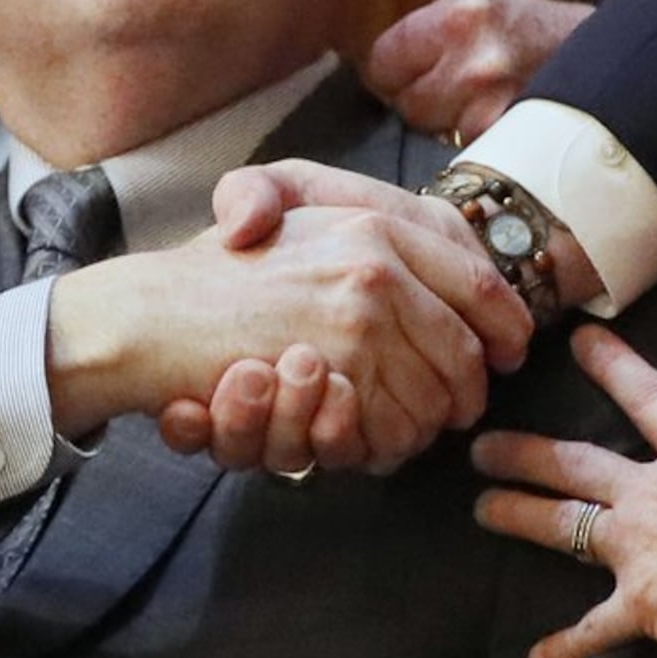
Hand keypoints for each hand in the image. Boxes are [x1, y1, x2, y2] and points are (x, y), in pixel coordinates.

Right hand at [56, 188, 527, 474]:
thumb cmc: (218, 272)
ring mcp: (359, 318)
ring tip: (386, 428)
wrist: (151, 314)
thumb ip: (367, 227)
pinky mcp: (336, 369)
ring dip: (417, 428)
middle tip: (442, 414)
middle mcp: (376, 264)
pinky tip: (353, 436)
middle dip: (461, 396)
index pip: (480, 284)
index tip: (505, 358)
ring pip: (434, 401)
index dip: (505, 330)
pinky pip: (393, 428)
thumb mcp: (288, 210)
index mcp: (375, 223)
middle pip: (466, 356)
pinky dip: (381, 447)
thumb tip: (457, 243)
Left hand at [363, 0, 591, 140]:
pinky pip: (463, 152)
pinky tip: (497, 128)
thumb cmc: (537, 34)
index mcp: (461, 17)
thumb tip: (377, 71)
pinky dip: (472, 145)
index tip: (406, 75)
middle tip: (455, 92)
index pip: (383, 62)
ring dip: (447, 128)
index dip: (392, 73)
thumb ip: (429, 33)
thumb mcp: (481, 9)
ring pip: (432, 134)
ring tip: (482, 108)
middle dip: (421, 101)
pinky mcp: (512, 145)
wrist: (615, 61)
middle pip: (406, 103)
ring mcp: (494, 109)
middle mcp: (475, 62)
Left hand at [470, 326, 656, 657]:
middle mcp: (653, 494)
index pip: (651, 398)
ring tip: (484, 509)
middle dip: (529, 453)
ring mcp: (639, 547)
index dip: (616, 367)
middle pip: (579, 464)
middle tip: (484, 446)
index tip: (580, 340)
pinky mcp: (642, 602)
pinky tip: (539, 656)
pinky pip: (597, 628)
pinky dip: (569, 645)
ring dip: (521, 515)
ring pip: (566, 525)